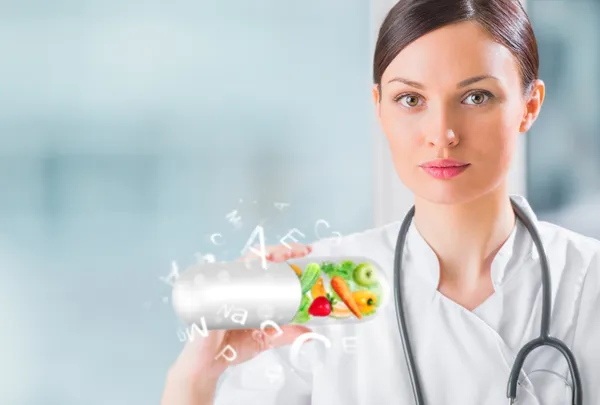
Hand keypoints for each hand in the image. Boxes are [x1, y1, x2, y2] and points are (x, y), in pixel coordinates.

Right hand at [162, 243, 312, 403]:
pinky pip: (221, 279)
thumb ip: (286, 334)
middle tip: (296, 252)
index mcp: (247, 289)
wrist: (208, 365)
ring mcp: (221, 289)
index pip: (265, 263)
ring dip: (260, 255)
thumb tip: (309, 332)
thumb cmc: (230, 346)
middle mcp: (234, 284)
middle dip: (277, 249)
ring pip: (241, 263)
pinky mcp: (210, 299)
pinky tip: (249, 268)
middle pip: (255, 257)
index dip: (284, 253)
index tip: (304, 251)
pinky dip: (235, 272)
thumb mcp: (265, 338)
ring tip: (278, 256)